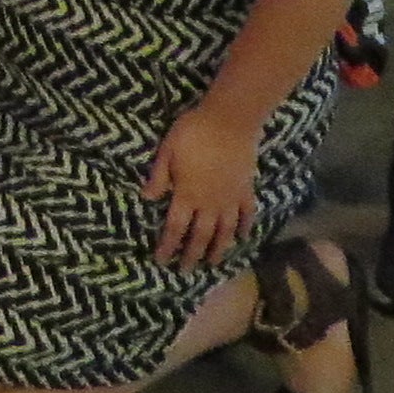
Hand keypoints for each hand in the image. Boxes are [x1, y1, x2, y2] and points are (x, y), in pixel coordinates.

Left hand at [142, 101, 262, 268]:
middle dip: (192, 255)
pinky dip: (245, 228)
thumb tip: (146, 198)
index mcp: (187, 194)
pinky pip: (247, 214)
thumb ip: (158, 176)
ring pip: (225, 231)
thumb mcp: (167, 151)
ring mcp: (231, 199)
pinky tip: (243, 237)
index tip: (162, 261)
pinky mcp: (246, 190)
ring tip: (213, 264)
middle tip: (186, 271)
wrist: (230, 121)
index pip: (175, 227)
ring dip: (218, 249)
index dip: (168, 246)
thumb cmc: (193, 132)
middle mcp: (209, 203)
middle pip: (200, 236)